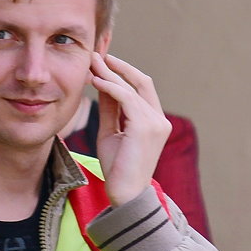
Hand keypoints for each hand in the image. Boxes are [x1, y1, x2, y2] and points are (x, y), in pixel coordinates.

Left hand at [90, 52, 171, 205]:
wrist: (124, 195)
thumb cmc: (117, 168)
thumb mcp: (111, 132)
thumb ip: (110, 109)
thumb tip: (102, 84)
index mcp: (154, 122)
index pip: (141, 89)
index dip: (123, 73)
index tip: (102, 63)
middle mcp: (159, 120)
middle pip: (142, 82)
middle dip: (119, 66)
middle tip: (96, 55)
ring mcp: (155, 123)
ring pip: (133, 88)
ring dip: (110, 74)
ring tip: (91, 64)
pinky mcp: (145, 127)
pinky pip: (127, 99)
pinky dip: (111, 86)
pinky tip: (95, 80)